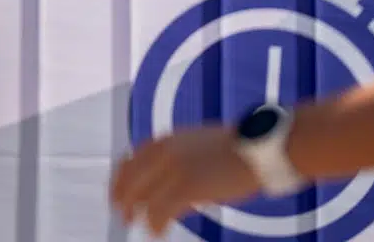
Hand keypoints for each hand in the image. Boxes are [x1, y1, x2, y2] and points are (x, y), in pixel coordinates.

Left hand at [111, 124, 261, 236]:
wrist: (257, 147)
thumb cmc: (234, 148)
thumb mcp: (194, 144)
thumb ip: (176, 156)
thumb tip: (167, 175)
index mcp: (165, 141)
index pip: (130, 160)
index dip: (120, 179)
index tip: (117, 192)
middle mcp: (165, 153)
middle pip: (131, 179)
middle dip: (123, 197)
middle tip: (121, 213)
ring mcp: (176, 170)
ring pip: (143, 196)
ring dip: (137, 213)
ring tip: (140, 226)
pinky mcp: (189, 187)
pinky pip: (162, 210)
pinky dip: (155, 224)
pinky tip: (156, 232)